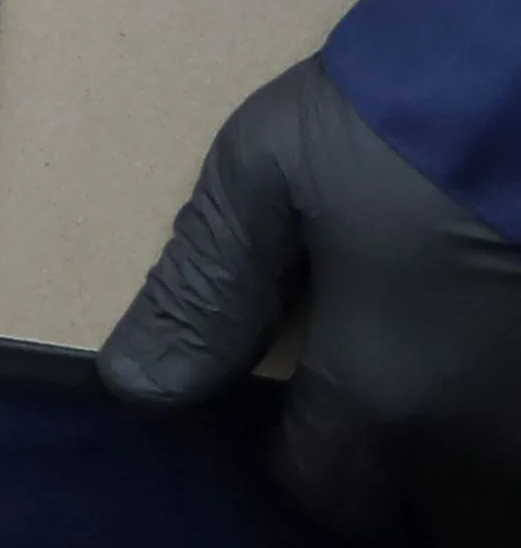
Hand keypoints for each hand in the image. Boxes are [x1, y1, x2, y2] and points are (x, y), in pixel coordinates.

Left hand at [102, 54, 520, 534]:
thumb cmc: (400, 112)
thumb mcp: (266, 174)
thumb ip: (204, 288)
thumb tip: (136, 383)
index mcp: (386, 394)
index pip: (326, 493)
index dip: (293, 458)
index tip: (282, 405)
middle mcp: (481, 430)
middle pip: (434, 515)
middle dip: (393, 475)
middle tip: (364, 399)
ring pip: (499, 486)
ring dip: (462, 458)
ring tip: (425, 375)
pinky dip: (505, 413)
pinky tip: (482, 343)